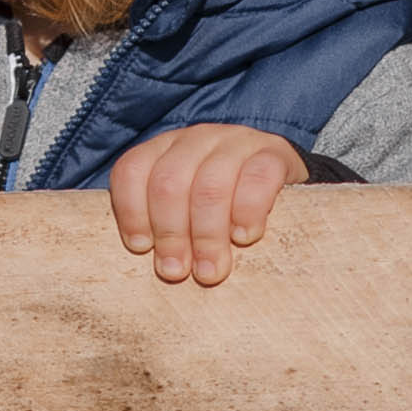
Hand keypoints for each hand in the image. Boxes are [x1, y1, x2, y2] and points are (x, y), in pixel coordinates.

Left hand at [109, 125, 307, 286]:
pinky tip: (244, 237)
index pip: (132, 171)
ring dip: (206, 235)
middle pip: (169, 183)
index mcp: (164, 149)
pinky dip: (247, 213)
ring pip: (210, 187)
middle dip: (170, 233)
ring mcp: (235, 142)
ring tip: (209, 270)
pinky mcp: (273, 152)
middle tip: (177, 271)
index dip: (132, 213)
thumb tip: (159, 268)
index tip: (141, 249)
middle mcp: (196, 139)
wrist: (280, 181)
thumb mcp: (186, 211)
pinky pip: (257, 179)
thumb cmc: (223, 207)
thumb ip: (165, 227)